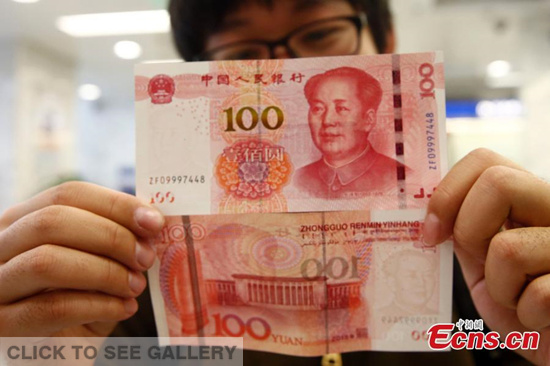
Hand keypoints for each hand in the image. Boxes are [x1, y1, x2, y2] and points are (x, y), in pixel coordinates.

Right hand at [0, 182, 164, 336]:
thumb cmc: (84, 301)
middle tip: (146, 258)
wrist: (62, 351)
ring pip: (47, 262)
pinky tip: (124, 308)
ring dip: (105, 272)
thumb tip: (150, 217)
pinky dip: (99, 305)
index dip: (116, 204)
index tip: (154, 222)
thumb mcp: (100, 262)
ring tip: (136, 286)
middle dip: (111, 237)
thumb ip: (116, 237)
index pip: (68, 194)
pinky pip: (52, 308)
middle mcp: (0, 245)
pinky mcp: (2, 325)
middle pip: (54, 221)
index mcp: (24, 220)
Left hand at [424, 148, 549, 364]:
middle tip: (481, 262)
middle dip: (469, 231)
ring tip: (520, 298)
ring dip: (501, 289)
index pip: (485, 161)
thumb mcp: (483, 259)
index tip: (431, 232)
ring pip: (509, 247)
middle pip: (498, 182)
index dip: (448, 192)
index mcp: (527, 198)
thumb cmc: (519, 303)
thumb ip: (464, 229)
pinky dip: (527, 316)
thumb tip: (426, 211)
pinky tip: (541, 318)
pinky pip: (538, 295)